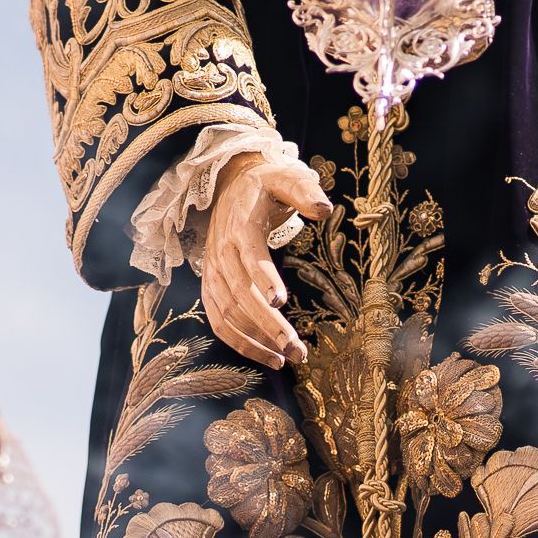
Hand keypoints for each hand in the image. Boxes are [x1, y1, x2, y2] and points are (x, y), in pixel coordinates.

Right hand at [204, 146, 332, 368]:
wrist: (230, 188)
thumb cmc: (266, 186)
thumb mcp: (287, 178)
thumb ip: (305, 191)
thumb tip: (325, 208)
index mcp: (241, 226)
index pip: (250, 255)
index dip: (262, 277)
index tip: (281, 300)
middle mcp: (222, 253)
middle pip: (239, 294)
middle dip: (268, 325)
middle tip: (297, 349)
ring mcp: (212, 273)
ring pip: (227, 314)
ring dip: (255, 341)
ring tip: (287, 359)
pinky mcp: (211, 288)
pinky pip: (219, 322)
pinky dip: (240, 343)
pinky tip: (269, 357)